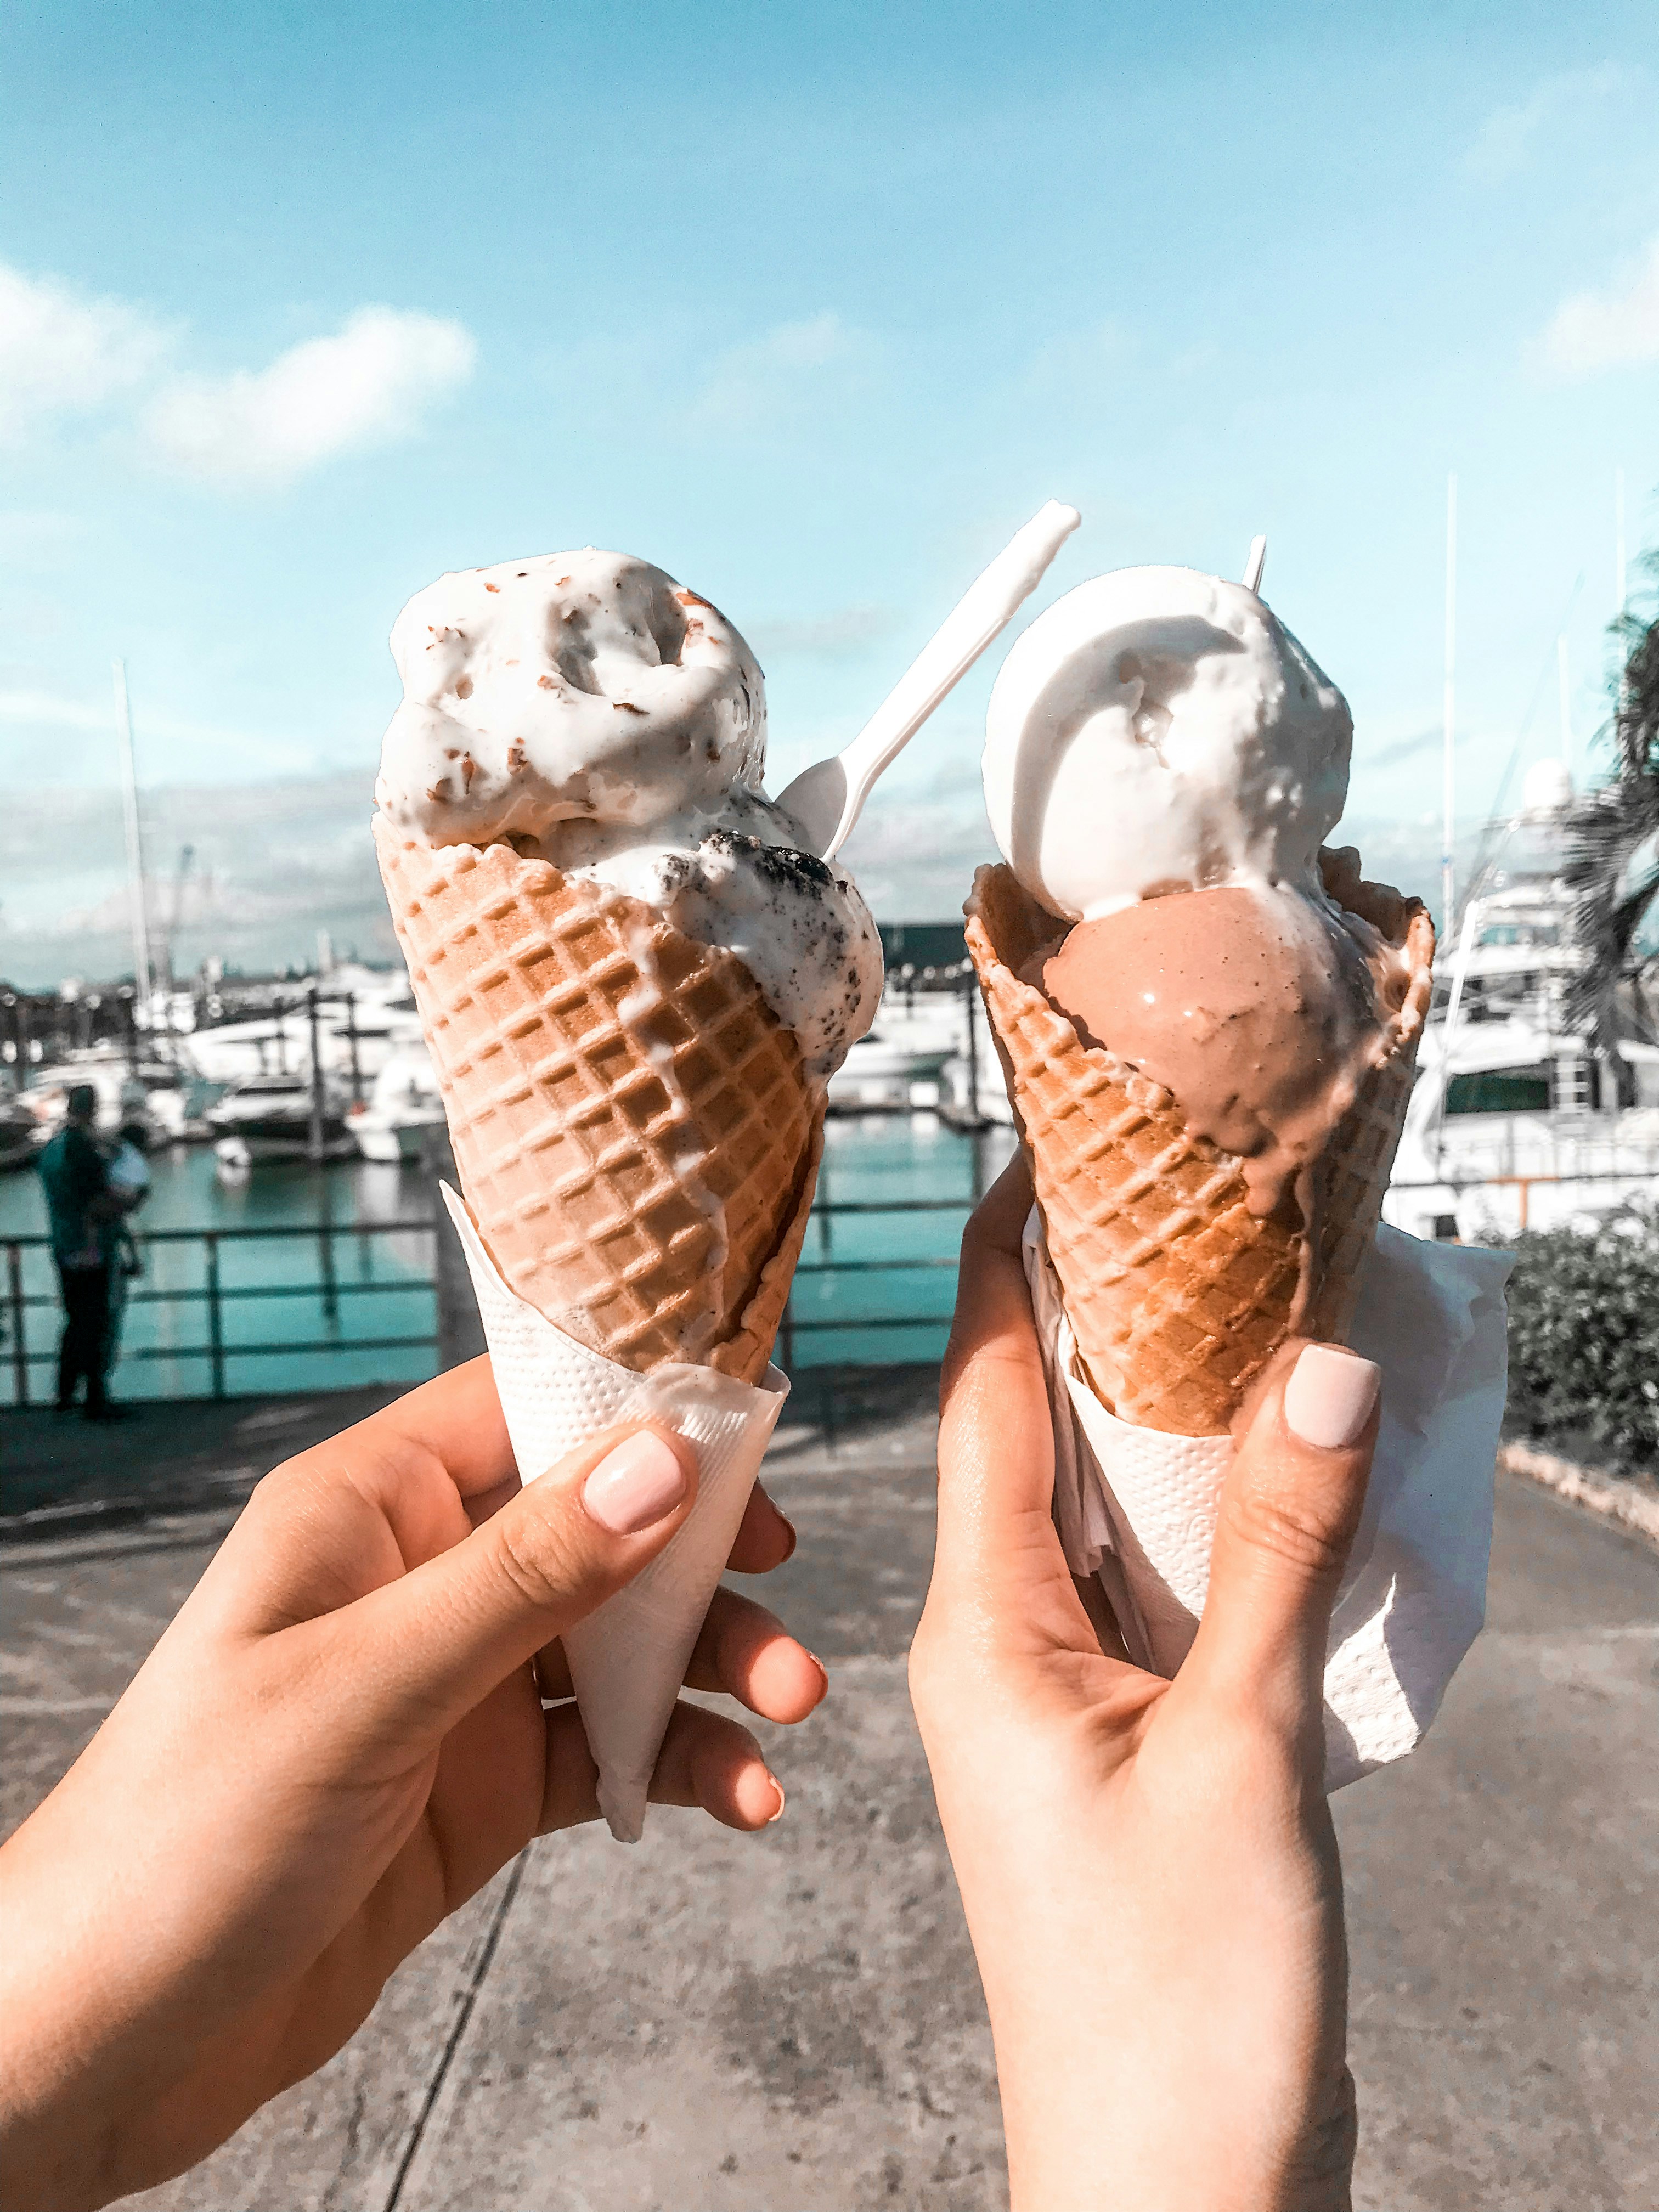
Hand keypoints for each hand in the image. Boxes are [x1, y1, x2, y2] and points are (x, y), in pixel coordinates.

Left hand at [0, 1358, 824, 2211]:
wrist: (105, 2044)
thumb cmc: (182, 1839)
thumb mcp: (364, 1689)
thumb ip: (521, 1575)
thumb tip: (659, 1459)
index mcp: (363, 1510)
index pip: (521, 1408)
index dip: (636, 1408)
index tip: (748, 1433)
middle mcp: (416, 1582)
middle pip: (596, 1527)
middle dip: (700, 1560)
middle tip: (786, 1585)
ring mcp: (453, 1687)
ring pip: (617, 1641)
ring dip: (709, 1668)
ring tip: (787, 1713)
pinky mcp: (479, 1788)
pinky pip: (606, 1749)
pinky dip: (677, 1763)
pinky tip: (732, 1797)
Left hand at [909, 1162, 1378, 2211]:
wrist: (1176, 2198)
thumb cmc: (1178, 2004)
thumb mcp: (1240, 1748)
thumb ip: (1277, 1552)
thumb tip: (1315, 1365)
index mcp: (981, 1631)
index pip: (984, 1399)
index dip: (1010, 1268)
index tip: (1034, 1152)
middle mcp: (994, 1649)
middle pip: (1030, 1441)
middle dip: (1090, 1324)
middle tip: (1157, 1204)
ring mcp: (1050, 1703)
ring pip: (1089, 1516)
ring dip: (1146, 1421)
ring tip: (1218, 1307)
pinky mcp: (1110, 1751)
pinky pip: (1135, 1595)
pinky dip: (1190, 1523)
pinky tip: (1256, 1478)